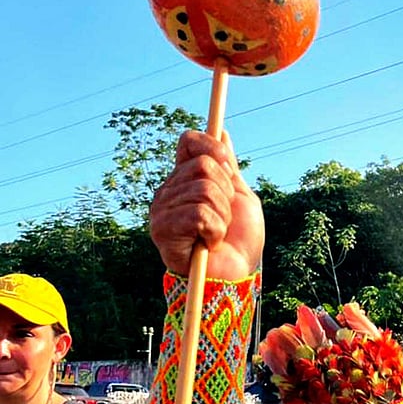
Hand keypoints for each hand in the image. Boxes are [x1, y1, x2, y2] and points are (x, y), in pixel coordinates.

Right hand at [149, 130, 263, 280]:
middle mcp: (168, 191)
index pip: (189, 141)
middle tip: (223, 216)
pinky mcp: (162, 231)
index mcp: (184, 179)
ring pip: (205, 190)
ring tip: (217, 232)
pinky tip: (209, 243)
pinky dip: (215, 229)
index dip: (213, 150)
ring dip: (223, 215)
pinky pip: (199, 213)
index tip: (228, 170)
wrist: (237, 273)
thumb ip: (227, 166)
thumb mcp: (240, 195)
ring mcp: (161, 210)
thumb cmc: (239, 238)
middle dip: (226, 193)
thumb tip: (221, 131)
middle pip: (204, 166)